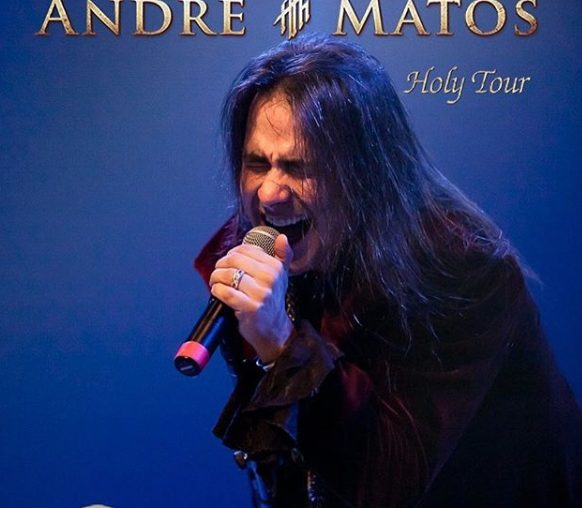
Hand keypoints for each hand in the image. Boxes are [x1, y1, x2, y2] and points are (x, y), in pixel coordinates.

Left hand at [209, 234, 293, 362]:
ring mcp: (260, 294)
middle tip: (218, 272)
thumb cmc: (273, 300)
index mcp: (275, 267)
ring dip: (216, 277)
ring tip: (216, 282)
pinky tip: (218, 292)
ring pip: (228, 275)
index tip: (229, 261)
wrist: (274, 329)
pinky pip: (226, 292)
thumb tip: (282, 237)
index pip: (246, 249)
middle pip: (234, 260)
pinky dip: (217, 290)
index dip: (232, 253)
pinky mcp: (249, 308)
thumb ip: (282, 255)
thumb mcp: (281, 276)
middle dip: (221, 264)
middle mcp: (270, 278)